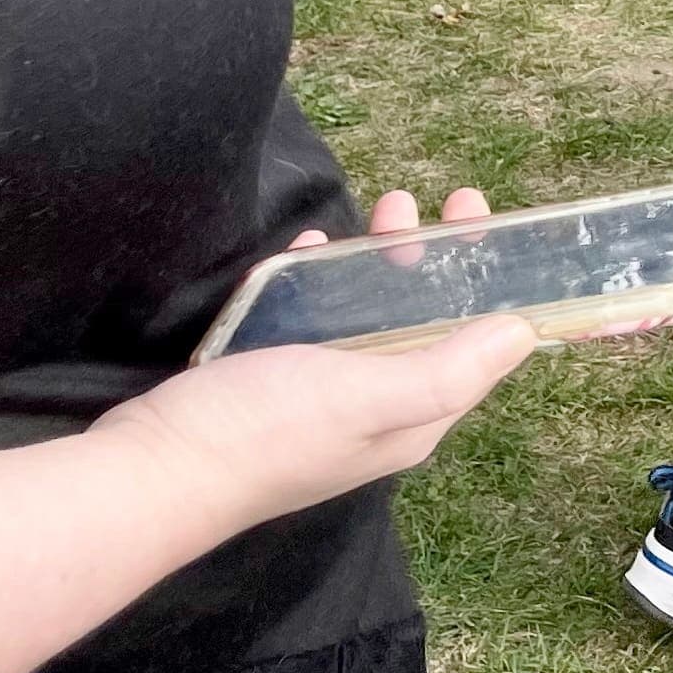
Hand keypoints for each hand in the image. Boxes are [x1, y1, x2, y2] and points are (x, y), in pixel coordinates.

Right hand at [92, 187, 531, 535]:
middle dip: (438, 258)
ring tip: (384, 207)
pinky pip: (313, 319)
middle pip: (426, 323)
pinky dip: (320, 277)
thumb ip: (446, 370)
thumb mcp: (364, 397)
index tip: (487, 218)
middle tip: (437, 199)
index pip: (476, 347)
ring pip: (371, 315)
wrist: (148, 473)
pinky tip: (310, 246)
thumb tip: (524, 332)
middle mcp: (376, 411)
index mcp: (411, 421)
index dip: (493, 282)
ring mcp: (321, 397)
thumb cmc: (262, 433)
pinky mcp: (272, 381)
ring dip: (383, 259)